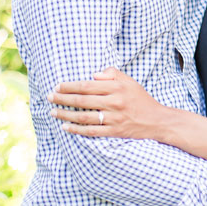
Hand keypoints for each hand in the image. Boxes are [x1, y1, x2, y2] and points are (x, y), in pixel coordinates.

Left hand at [48, 67, 165, 139]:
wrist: (156, 120)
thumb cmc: (141, 99)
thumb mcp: (130, 81)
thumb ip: (113, 74)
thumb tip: (94, 75)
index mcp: (117, 88)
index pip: (87, 85)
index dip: (70, 86)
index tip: (58, 86)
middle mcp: (114, 102)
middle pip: (82, 100)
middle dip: (63, 99)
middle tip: (50, 97)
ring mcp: (113, 118)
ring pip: (84, 117)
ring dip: (65, 115)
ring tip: (53, 112)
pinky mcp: (114, 132)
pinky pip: (91, 131)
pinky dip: (77, 130)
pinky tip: (66, 127)